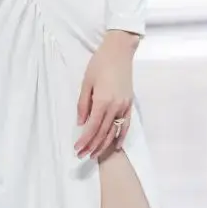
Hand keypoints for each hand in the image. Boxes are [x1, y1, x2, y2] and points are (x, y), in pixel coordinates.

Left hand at [75, 32, 137, 160]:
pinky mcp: (129, 104)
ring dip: (104, 145)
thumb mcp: (86, 82)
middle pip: (103, 133)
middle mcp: (115, 107)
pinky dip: (121, 137)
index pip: (92, 127)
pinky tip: (115, 146)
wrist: (119, 51)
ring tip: (94, 155)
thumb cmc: (100, 63)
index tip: (77, 149)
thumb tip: (80, 123)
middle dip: (92, 146)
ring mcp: (124, 106)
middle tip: (82, 156)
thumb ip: (83, 104)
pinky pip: (126, 125)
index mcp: (103, 101)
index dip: (84, 140)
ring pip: (114, 132)